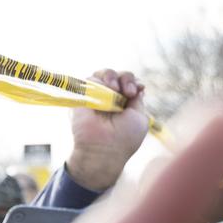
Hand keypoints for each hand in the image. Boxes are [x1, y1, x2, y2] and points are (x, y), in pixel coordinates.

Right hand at [62, 69, 150, 192]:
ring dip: (112, 77)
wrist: (103, 149)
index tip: (138, 90)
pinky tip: (106, 91)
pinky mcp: (83, 97)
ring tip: (115, 89)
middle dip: (126, 78)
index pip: (129, 83)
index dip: (134, 82)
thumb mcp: (140, 118)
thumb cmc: (124, 138)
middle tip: (128, 92)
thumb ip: (137, 100)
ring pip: (104, 74)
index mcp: (125, 104)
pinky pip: (91, 80)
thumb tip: (138, 85)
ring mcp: (96, 97)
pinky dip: (99, 82)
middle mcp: (110, 99)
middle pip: (118, 76)